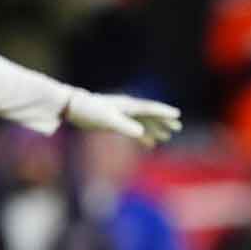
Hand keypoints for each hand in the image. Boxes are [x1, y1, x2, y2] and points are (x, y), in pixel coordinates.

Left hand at [64, 91, 182, 147]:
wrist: (72, 107)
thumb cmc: (89, 111)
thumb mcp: (107, 120)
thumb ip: (125, 126)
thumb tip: (141, 133)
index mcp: (128, 105)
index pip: (150, 109)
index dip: (163, 112)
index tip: (176, 115)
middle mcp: (127, 108)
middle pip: (150, 115)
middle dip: (163, 121)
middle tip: (177, 127)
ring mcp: (121, 115)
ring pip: (143, 122)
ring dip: (155, 129)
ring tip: (166, 136)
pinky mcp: (115, 121)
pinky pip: (134, 128)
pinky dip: (143, 135)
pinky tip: (148, 144)